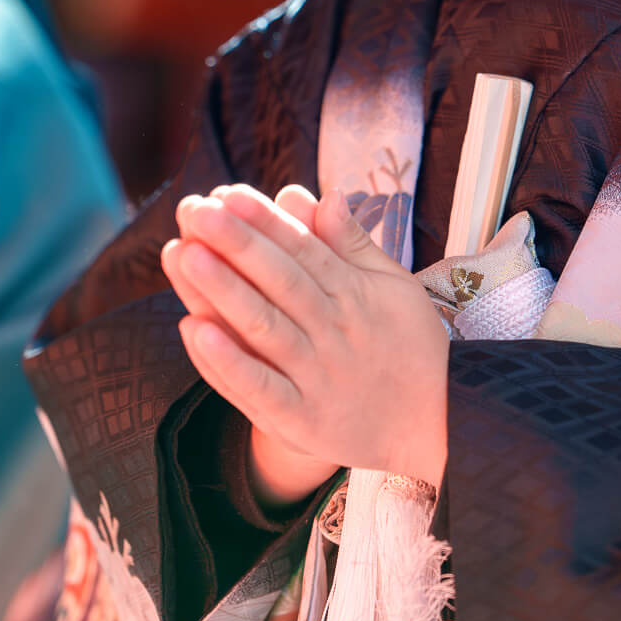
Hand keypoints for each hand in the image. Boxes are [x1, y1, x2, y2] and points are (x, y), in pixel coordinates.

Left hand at [161, 182, 449, 499]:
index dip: (266, 222)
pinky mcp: (302, 422)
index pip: (304, 250)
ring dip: (222, 290)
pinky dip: (227, 362)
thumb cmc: (412, 346)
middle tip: (196, 210)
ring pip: (263, 327)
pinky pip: (260, 389)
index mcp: (355, 294)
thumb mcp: (394, 286)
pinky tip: (194, 330)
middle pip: (279, 281)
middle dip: (236, 243)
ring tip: (183, 253)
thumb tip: (327, 194)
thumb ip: (354, 243)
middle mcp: (334, 332)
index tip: (230, 194)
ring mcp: (317, 378)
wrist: (437, 427)